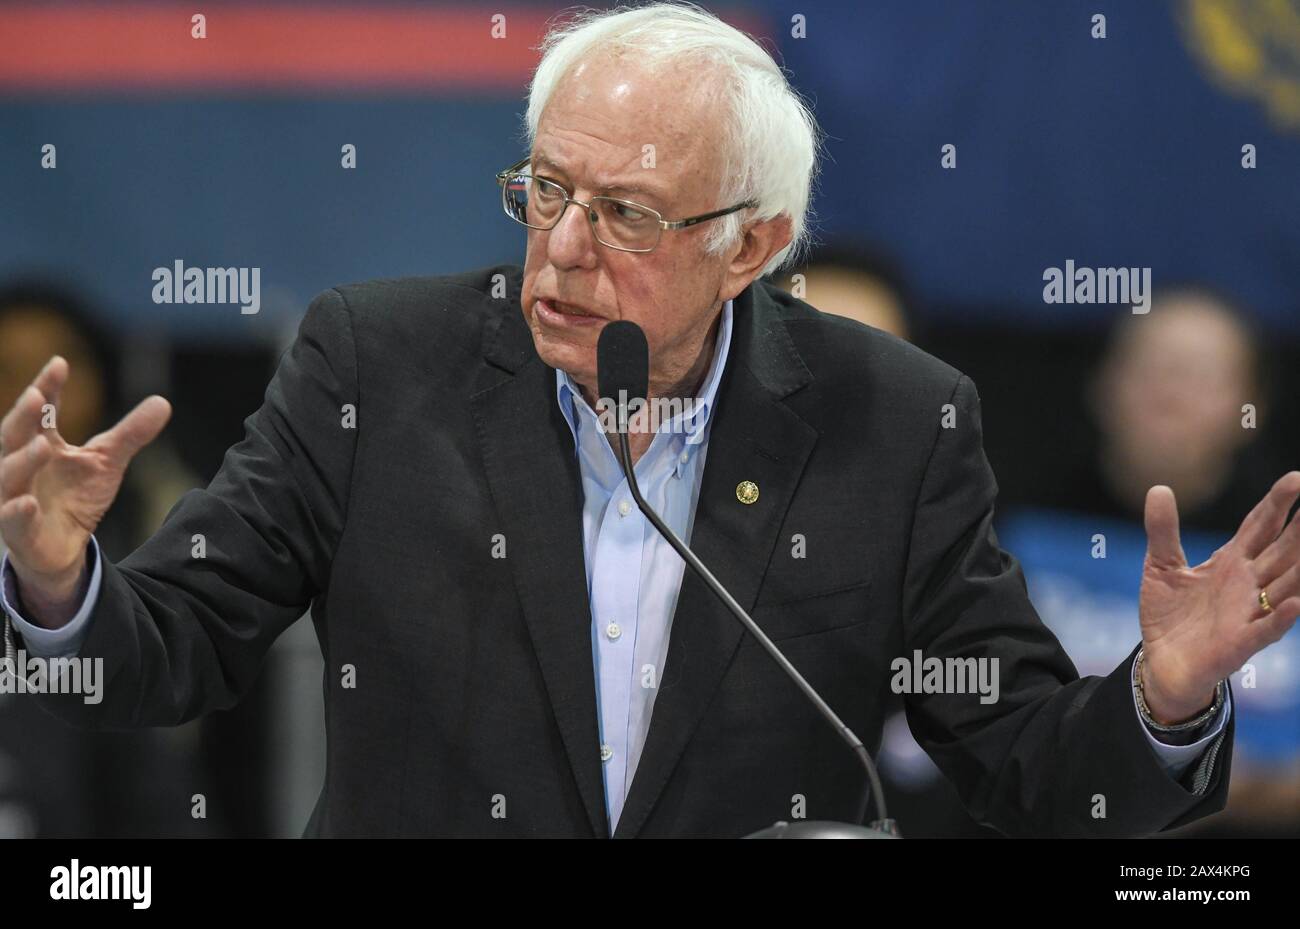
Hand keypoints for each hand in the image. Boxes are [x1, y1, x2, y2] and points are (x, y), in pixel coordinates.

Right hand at [0, 355, 170, 624]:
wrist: (63, 546)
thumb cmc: (76, 496)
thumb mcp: (108, 461)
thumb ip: (131, 434)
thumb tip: (163, 402)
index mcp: (39, 444)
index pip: (39, 412)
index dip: (46, 387)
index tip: (60, 364)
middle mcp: (20, 467)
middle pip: (14, 437)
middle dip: (23, 416)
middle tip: (39, 396)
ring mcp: (12, 498)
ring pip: (8, 476)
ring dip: (22, 461)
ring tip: (43, 445)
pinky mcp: (17, 531)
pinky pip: (11, 520)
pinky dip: (16, 511)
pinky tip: (26, 503)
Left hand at [1138, 473, 1299, 723]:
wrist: (1162, 661)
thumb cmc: (1169, 613)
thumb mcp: (1161, 565)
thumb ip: (1163, 530)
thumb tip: (1159, 488)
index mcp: (1232, 561)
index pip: (1261, 526)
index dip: (1278, 503)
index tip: (1295, 478)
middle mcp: (1248, 583)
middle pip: (1283, 549)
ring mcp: (1248, 612)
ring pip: (1287, 584)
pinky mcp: (1241, 642)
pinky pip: (1266, 628)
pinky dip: (1281, 616)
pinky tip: (1295, 603)